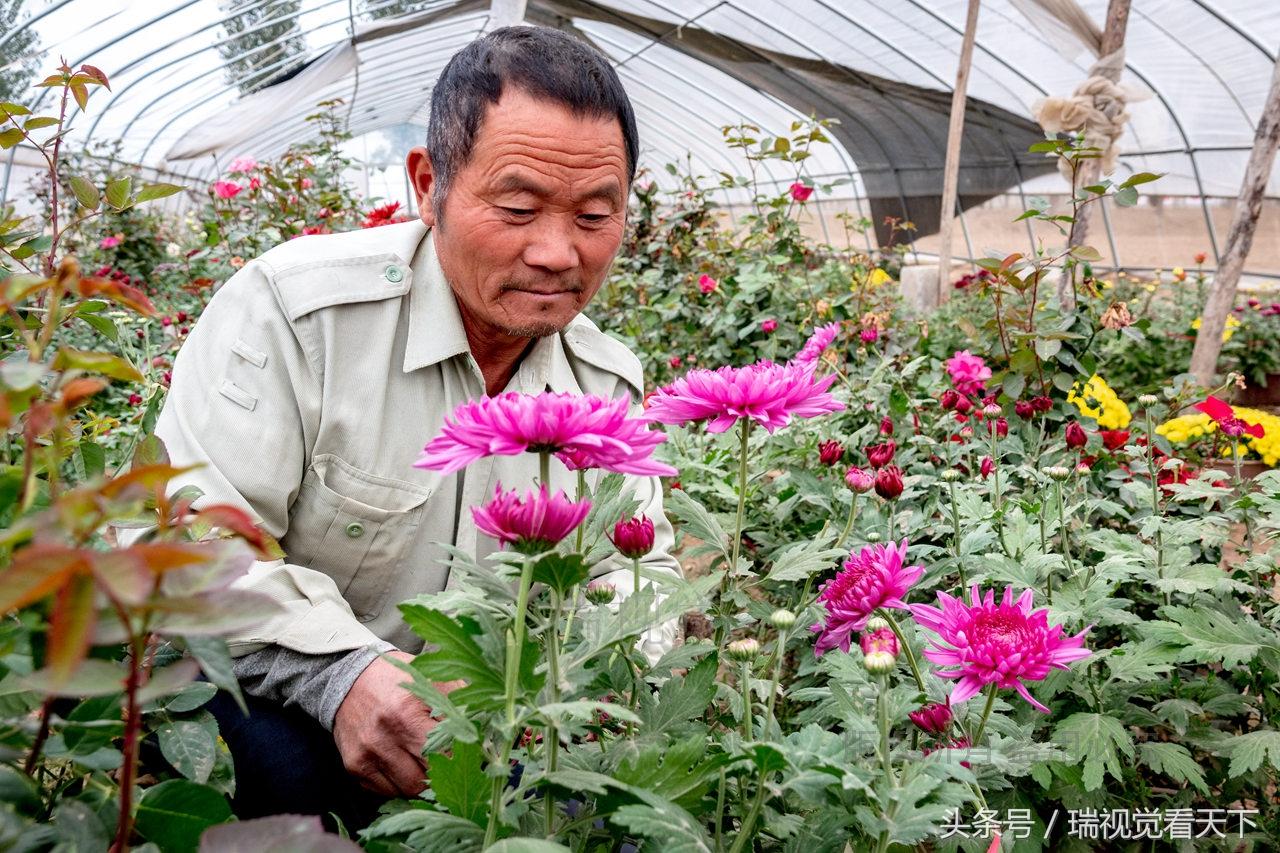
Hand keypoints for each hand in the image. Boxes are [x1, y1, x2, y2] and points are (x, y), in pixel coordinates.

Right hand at [333, 650, 459, 796]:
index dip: (461, 759)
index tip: (470, 758)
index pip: (444, 754)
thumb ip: (462, 704)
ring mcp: (367, 754)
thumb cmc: (400, 680)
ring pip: (407, 790)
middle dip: (444, 775)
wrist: (351, 678)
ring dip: (423, 784)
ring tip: (431, 768)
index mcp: (407, 713)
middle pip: (426, 778)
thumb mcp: (434, 680)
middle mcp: (384, 737)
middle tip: (454, 768)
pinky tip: (407, 767)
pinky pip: (385, 792)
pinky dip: (400, 785)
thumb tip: (489, 734)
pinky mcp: (354, 765)